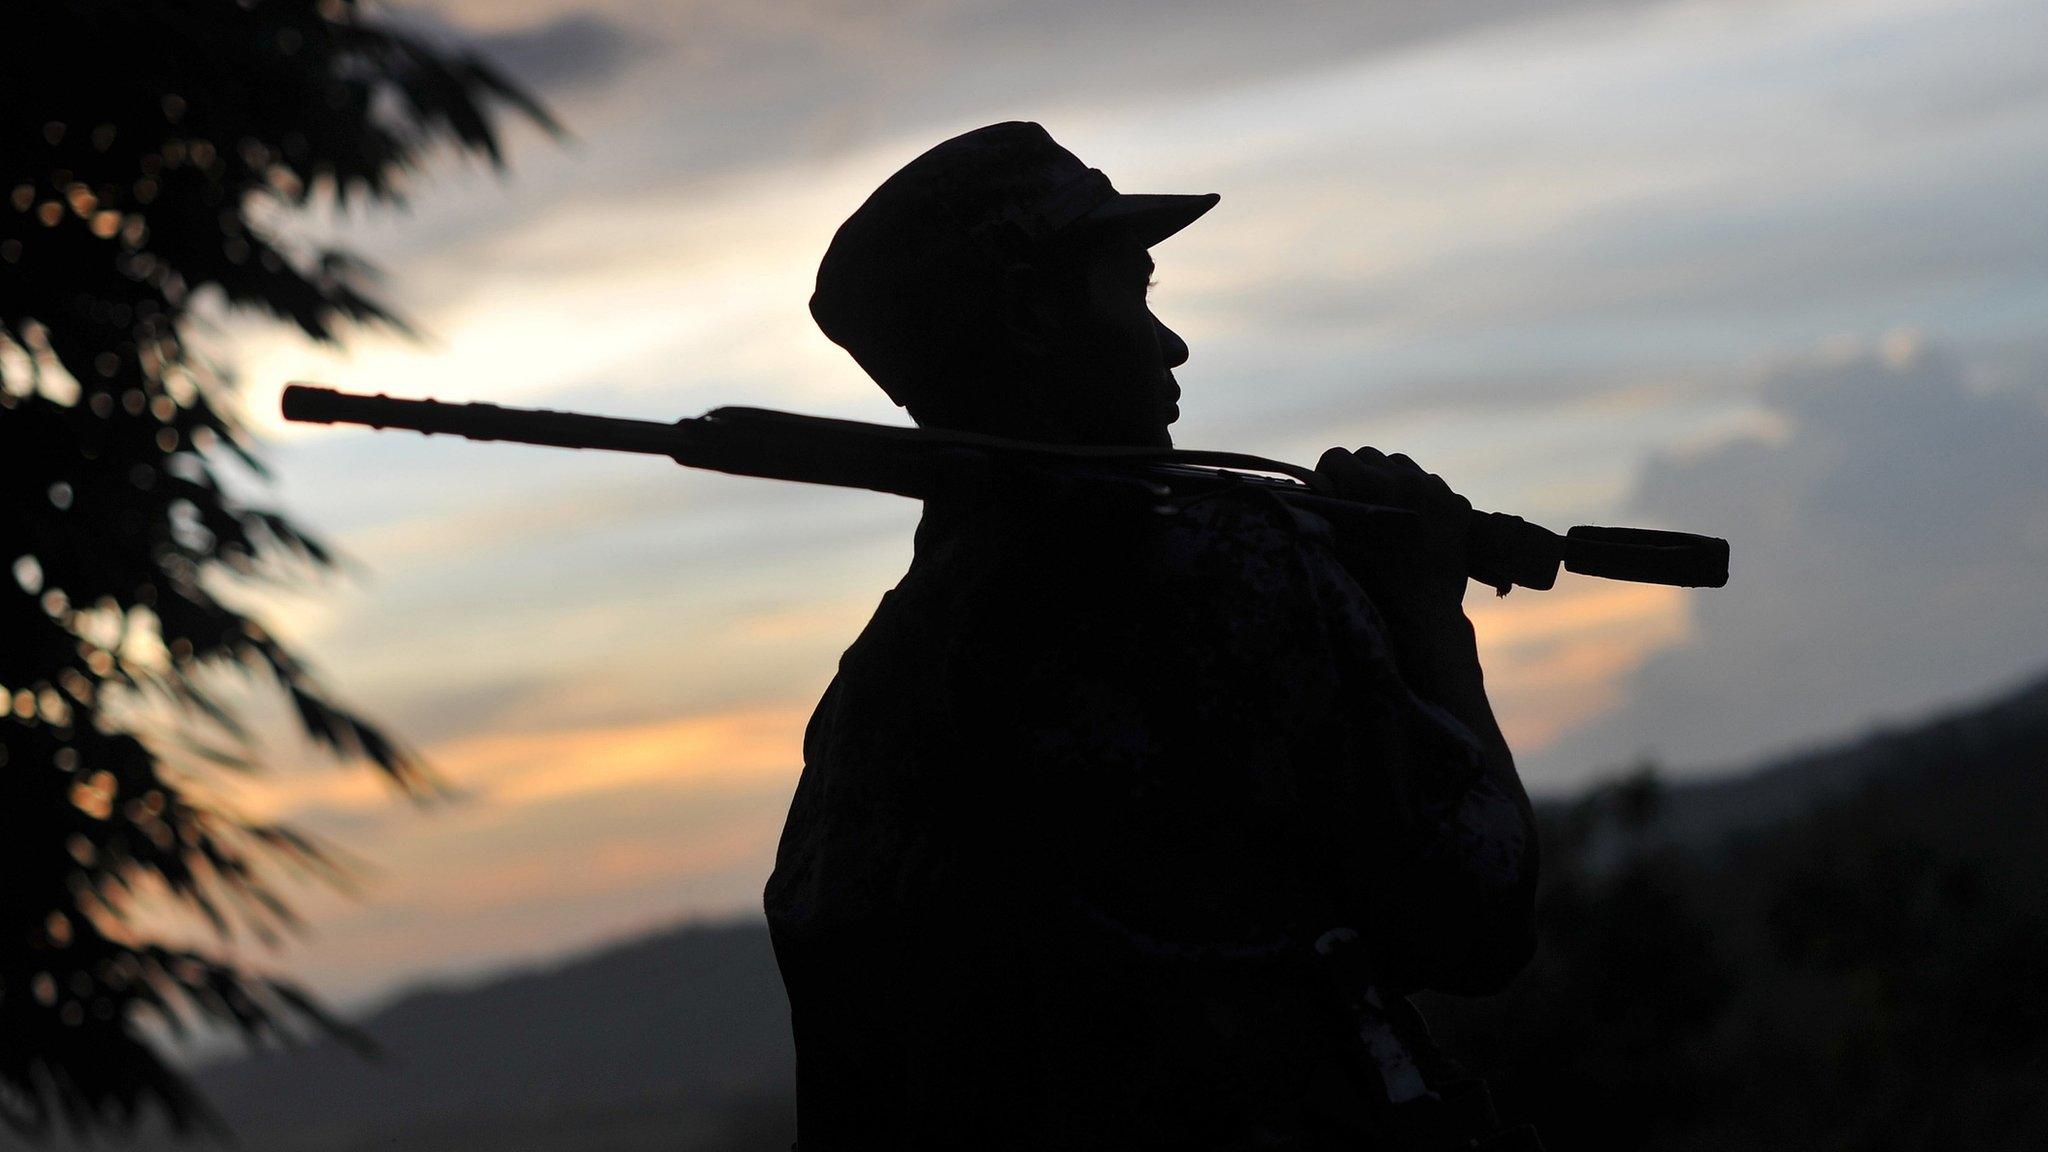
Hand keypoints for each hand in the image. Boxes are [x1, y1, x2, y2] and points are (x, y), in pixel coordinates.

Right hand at [1315, 446, 1473, 609]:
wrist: (1425, 613)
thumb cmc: (1372, 582)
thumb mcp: (1339, 545)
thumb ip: (1326, 513)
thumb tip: (1315, 494)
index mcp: (1369, 486)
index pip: (1337, 457)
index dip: (1327, 474)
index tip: (1328, 490)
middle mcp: (1404, 477)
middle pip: (1369, 455)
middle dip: (1358, 473)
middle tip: (1356, 499)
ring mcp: (1435, 488)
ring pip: (1402, 464)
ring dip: (1391, 479)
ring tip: (1388, 507)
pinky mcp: (1457, 502)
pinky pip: (1431, 484)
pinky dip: (1421, 496)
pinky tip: (1416, 521)